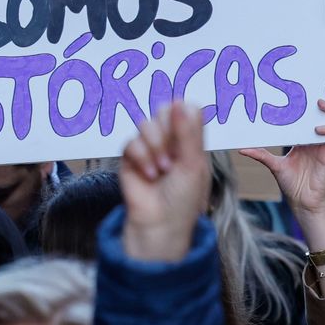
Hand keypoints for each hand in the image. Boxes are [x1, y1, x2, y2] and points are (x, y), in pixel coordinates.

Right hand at [119, 100, 210, 262]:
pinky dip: (142, 158)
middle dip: (167, 132)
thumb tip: (179, 101)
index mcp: (190, 140)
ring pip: (146, 125)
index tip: (186, 134)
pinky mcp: (130, 157)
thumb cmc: (184, 198)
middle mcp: (169, 140)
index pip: (187, 109)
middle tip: (173, 154)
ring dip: (155, 147)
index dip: (183, 115)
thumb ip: (187, 132)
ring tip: (163, 170)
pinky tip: (150, 175)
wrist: (160, 223)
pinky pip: (131, 142)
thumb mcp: (193, 163)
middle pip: (163, 111)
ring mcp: (149, 148)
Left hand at [239, 81, 324, 217]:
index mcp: (305, 136)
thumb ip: (260, 154)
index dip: (316, 98)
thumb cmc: (290, 183)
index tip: (311, 84)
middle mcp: (317, 137)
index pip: (313, 113)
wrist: (302, 202)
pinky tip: (318, 129)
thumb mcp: (273, 165)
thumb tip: (240, 148)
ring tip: (321, 103)